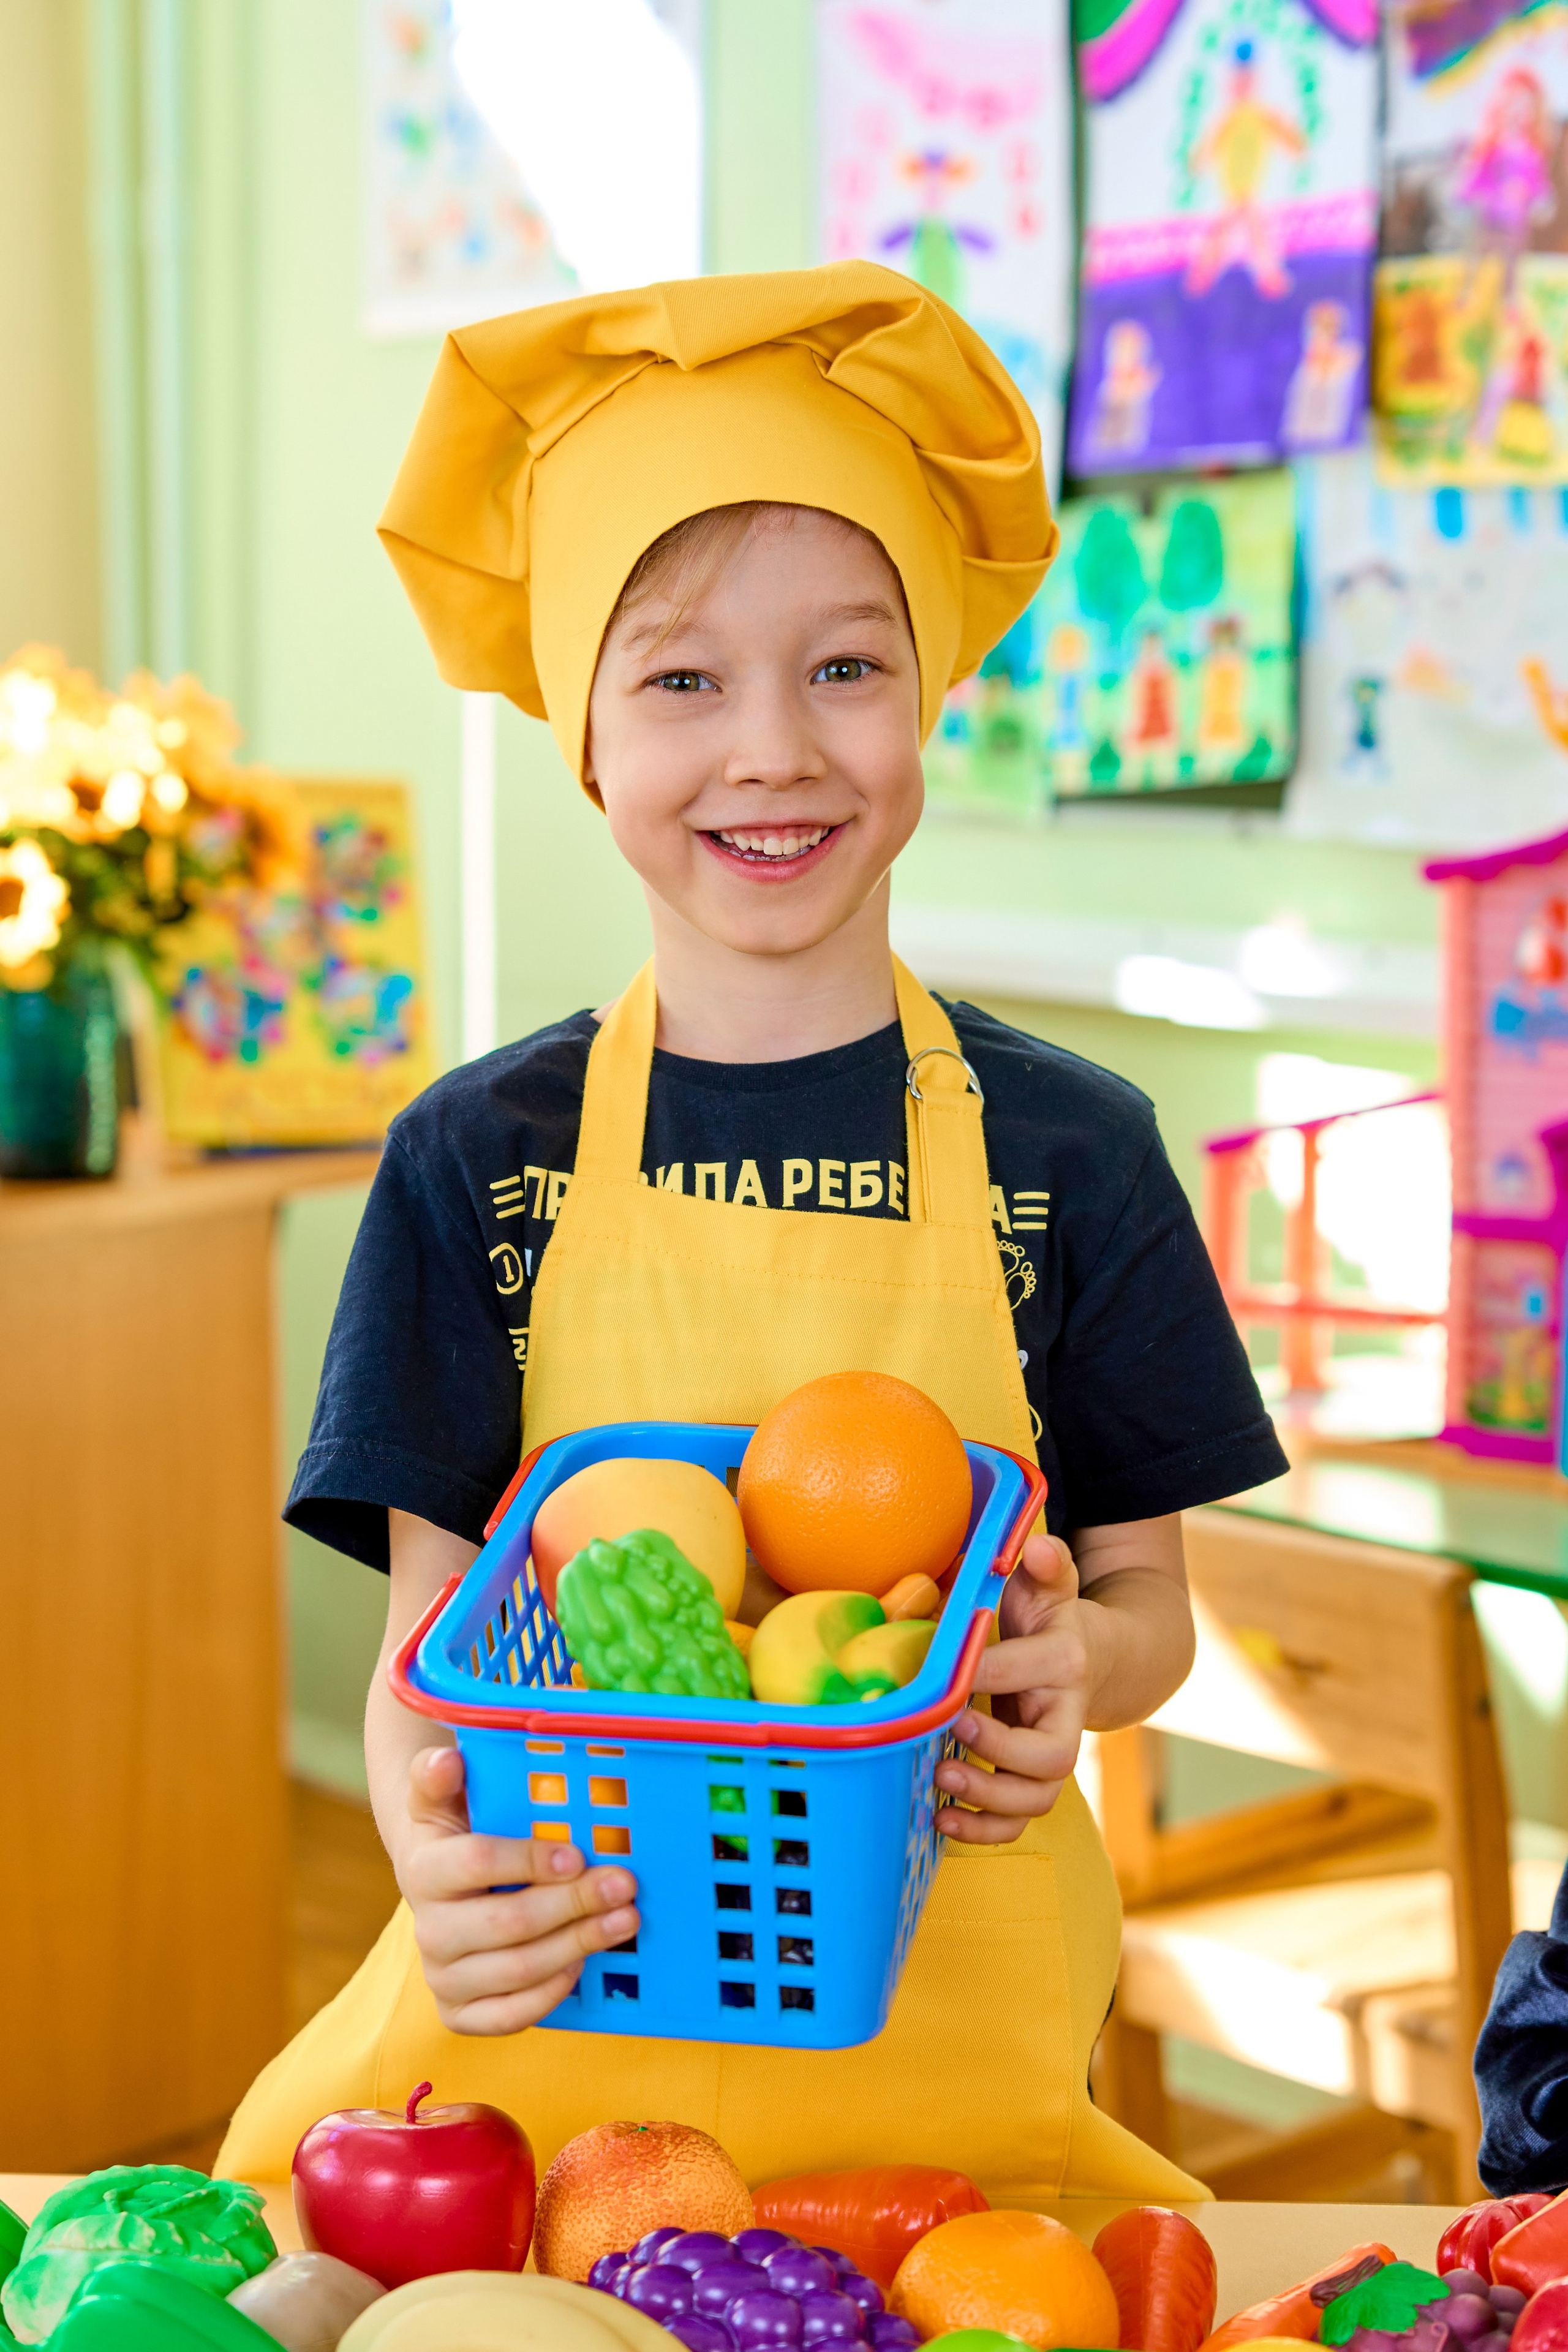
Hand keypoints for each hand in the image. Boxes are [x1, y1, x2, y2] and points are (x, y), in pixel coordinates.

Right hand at [397, 1745, 640, 2033]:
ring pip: (517, 1970)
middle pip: (508, 1922)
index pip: (477, 1862)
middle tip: (623, 1886)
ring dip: (578, 1944)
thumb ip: (440, 1775)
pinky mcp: (458, 2014)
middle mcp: (427, 1930)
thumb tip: (448, 1759)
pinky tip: (582, 1963)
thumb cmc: (457, 1834)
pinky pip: (509, 2016)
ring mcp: (441, 1978)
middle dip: (573, 1903)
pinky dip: (551, 1993)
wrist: (436, 1887)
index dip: (530, 1859)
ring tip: (623, 1920)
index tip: (577, 1854)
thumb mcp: (444, 1797)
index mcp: (423, 1870)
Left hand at [934, 1531, 1088, 1846]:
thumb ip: (1046, 1564)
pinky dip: (984, 1831)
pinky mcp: (1034, 1781)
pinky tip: (943, 1820)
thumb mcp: (1051, 1585)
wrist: (1093, 1660)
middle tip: (953, 1730)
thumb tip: (1038, 1547)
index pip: (1031, 1668)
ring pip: (1038, 1798)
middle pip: (1052, 1755)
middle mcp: (1066, 1715)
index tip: (947, 1672)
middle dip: (1000, 1752)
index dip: (989, 1672)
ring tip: (941, 1783)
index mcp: (1064, 1660)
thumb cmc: (1051, 1618)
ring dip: (989, 1801)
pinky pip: (1020, 1821)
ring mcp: (1051, 1754)